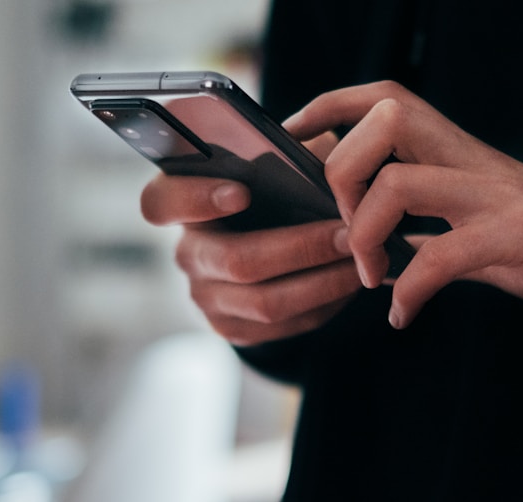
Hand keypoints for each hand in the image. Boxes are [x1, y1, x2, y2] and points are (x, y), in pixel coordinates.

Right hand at [140, 132, 362, 344]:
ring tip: (362, 260)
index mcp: (182, 201)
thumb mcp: (278, 161)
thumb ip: (287, 152)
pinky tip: (349, 283)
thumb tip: (320, 157)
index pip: (161, 202)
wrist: (272, 241)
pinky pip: (282, 326)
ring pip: (265, 302)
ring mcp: (206, 296)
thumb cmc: (276, 189)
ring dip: (322, 281)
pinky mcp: (232, 327)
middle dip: (301, 248)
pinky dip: (323, 305)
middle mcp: (187, 252)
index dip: (195, 199)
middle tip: (348, 234)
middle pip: (235, 261)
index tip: (242, 191)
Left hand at [284, 81, 522, 327]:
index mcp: (459, 152)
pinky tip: (404, 315)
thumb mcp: (477, 224)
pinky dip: (410, 291)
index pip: (386, 97)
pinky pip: (441, 256)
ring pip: (400, 184)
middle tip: (344, 229)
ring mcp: (495, 195)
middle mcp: (474, 160)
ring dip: (366, 236)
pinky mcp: (515, 237)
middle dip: (342, 171)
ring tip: (371, 277)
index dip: (331, 106)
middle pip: (386, 120)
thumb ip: (428, 226)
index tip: (294, 137)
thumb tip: (375, 244)